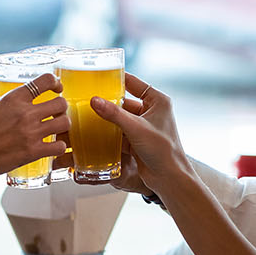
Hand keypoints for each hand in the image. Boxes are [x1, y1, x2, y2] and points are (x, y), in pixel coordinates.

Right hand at [0, 71, 71, 175]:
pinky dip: (59, 147)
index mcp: (14, 98)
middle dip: (60, 107)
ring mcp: (31, 133)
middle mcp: (26, 113)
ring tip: (56, 129)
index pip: (46, 80)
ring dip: (62, 125)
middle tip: (55, 112)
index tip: (56, 88)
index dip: (55, 82)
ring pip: (64, 123)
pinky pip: (60, 146)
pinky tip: (53, 147)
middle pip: (61, 103)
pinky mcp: (34, 152)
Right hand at [90, 73, 190, 189]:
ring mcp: (143, 126)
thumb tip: (95, 100)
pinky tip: (93, 131)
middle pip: (124, 102)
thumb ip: (114, 114)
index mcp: (157, 101)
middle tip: (88, 98)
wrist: (169, 179)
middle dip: (107, 102)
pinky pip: (119, 132)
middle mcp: (151, 111)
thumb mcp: (136, 128)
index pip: (134, 83)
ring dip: (106, 119)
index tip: (100, 75)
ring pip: (119, 118)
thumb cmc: (164, 151)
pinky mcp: (136, 140)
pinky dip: (108, 132)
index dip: (117, 79)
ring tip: (86, 114)